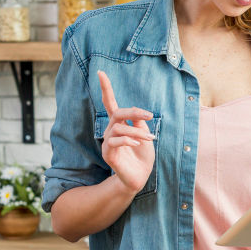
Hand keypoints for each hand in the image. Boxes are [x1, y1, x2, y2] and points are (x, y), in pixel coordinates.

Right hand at [98, 70, 155, 194]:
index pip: (110, 103)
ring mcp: (108, 142)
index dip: (105, 88)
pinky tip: (138, 143)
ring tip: (149, 138)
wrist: (140, 177)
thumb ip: (140, 122)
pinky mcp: (108, 153)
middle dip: (133, 111)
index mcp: (120, 124)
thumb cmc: (142, 156)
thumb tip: (138, 112)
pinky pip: (116, 141)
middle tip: (150, 115)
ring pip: (119, 127)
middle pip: (117, 112)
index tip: (100, 72)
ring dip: (136, 131)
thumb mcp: (145, 135)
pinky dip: (129, 139)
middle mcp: (111, 130)